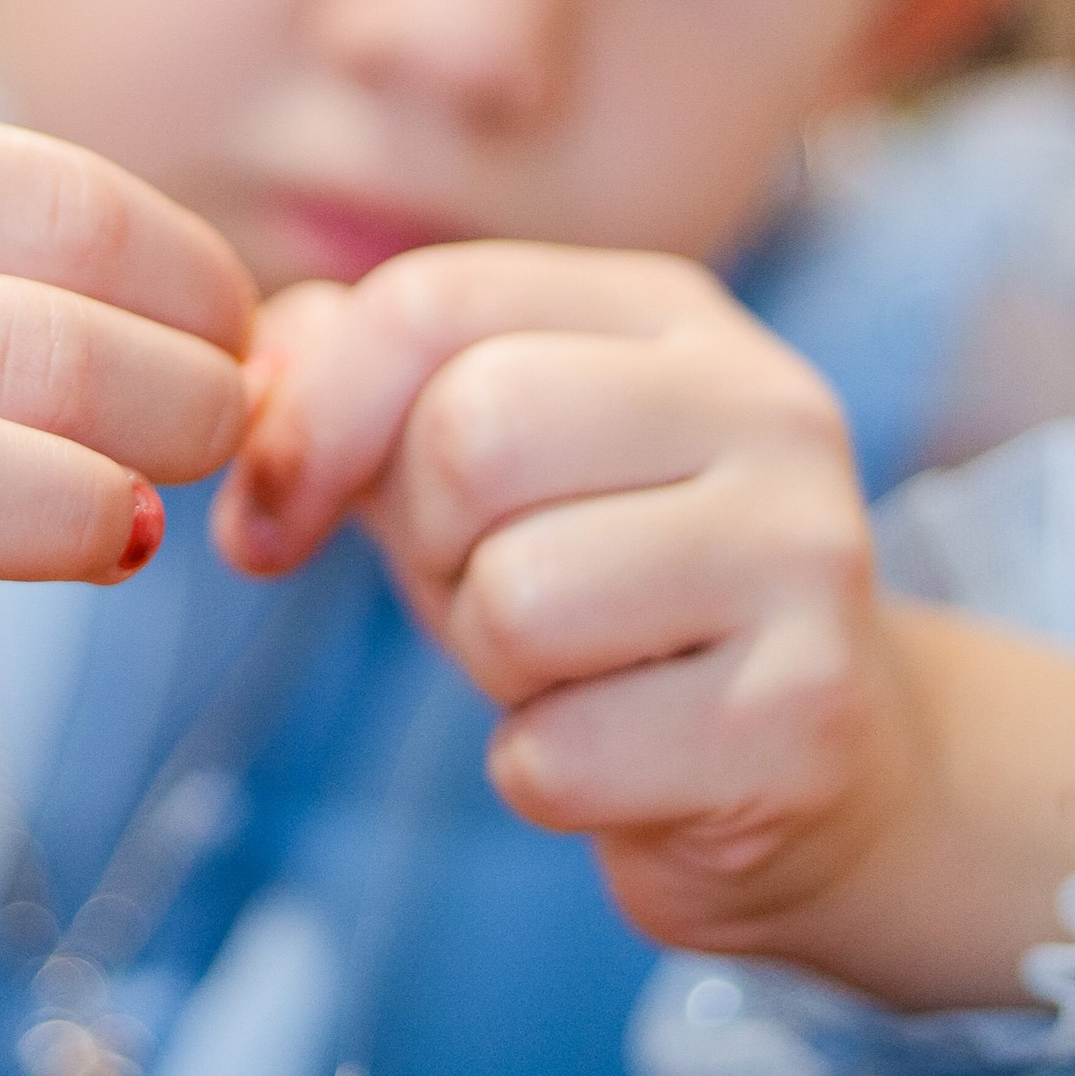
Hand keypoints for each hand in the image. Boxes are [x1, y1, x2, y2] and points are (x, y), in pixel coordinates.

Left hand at [212, 245, 1074, 1006]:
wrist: (828, 770)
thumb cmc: (616, 590)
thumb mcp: (489, 459)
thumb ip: (361, 380)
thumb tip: (246, 380)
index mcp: (672, 314)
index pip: (432, 301)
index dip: (310, 420)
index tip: (276, 516)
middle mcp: (766, 406)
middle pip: (471, 442)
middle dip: (428, 548)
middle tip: (488, 593)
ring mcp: (805, 560)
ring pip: (515, 601)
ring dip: (493, 667)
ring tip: (573, 669)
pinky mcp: (801, 721)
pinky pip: (556, 755)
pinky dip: (544, 774)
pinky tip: (623, 756)